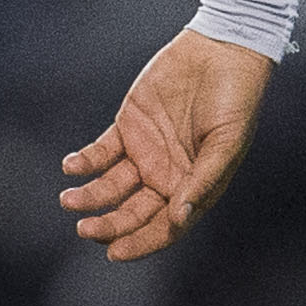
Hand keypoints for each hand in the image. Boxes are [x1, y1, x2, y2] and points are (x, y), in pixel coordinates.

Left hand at [58, 27, 272, 261]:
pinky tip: (71, 167)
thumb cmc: (235, 101)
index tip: (114, 252)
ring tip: (70, 201)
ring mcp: (145, 152)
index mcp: (192, 188)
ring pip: (110, 186)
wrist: (221, 52)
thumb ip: (202, 181)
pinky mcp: (128, 127)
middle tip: (85, 229)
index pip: (163, 227)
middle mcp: (165, 176)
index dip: (140, 242)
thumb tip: (179, 217)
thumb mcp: (226, 145)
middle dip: (108, 225)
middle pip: (131, 212)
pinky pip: (100, 152)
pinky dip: (85, 162)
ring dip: (89, 197)